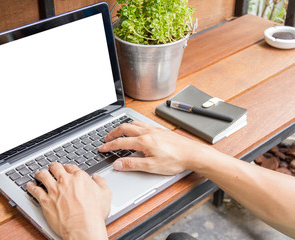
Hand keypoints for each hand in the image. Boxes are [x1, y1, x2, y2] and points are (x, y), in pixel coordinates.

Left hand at [27, 163, 110, 238]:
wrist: (83, 227)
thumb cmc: (94, 213)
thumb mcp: (105, 194)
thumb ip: (101, 183)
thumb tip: (97, 178)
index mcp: (80, 177)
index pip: (71, 167)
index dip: (68, 167)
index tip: (66, 169)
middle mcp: (65, 181)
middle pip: (56, 167)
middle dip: (53, 167)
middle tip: (52, 168)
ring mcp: (54, 190)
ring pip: (43, 175)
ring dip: (40, 173)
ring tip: (39, 174)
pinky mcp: (45, 200)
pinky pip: (35, 190)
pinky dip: (31, 187)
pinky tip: (29, 186)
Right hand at [98, 121, 213, 174]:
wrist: (193, 153)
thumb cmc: (175, 160)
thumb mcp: (152, 167)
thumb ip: (132, 165)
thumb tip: (118, 164)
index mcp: (143, 141)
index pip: (120, 142)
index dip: (109, 146)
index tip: (101, 148)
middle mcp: (147, 132)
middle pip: (124, 128)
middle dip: (112, 133)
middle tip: (106, 139)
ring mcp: (154, 129)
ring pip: (133, 124)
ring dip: (122, 127)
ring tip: (118, 133)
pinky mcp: (160, 130)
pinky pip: (142, 124)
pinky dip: (133, 126)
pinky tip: (136, 130)